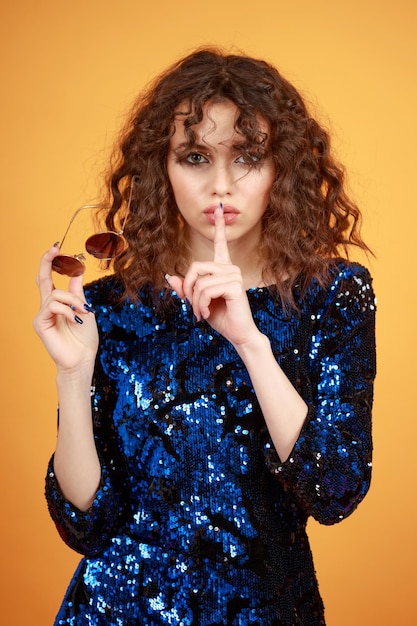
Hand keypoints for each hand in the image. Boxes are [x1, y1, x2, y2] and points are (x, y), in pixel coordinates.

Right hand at [33, 245, 98, 372]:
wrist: (82, 359)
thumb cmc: (84, 338)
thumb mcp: (84, 309)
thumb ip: (77, 291)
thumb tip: (78, 269)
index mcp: (58, 302)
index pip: (51, 278)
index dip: (52, 262)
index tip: (59, 248)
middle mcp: (47, 306)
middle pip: (42, 278)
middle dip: (47, 261)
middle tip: (54, 247)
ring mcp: (42, 314)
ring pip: (55, 294)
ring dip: (73, 300)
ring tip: (83, 312)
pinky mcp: (40, 323)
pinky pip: (52, 306)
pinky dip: (67, 310)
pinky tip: (74, 319)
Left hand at [167, 208, 261, 346]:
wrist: (238, 334)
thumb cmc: (220, 317)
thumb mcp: (197, 302)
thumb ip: (186, 289)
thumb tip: (171, 277)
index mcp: (223, 268)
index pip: (220, 244)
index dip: (219, 227)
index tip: (219, 210)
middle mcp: (230, 268)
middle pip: (195, 267)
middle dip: (188, 289)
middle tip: (192, 307)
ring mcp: (234, 275)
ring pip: (199, 282)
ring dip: (194, 301)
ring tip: (200, 313)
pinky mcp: (235, 285)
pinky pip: (205, 290)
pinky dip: (200, 305)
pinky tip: (206, 314)